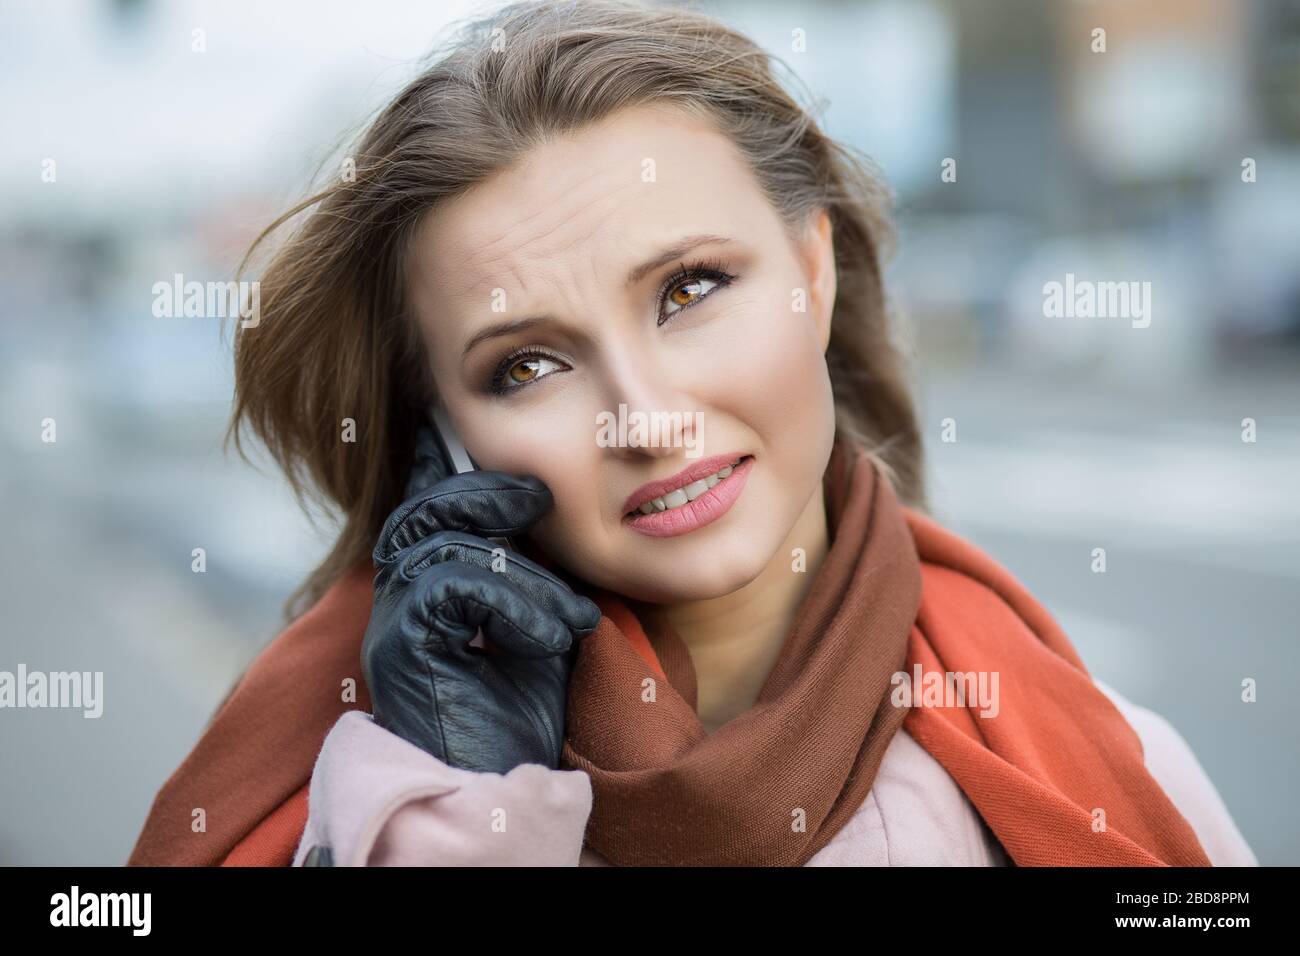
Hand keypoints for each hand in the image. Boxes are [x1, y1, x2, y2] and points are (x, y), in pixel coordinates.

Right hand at [360, 430, 600, 773]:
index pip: (427, 507)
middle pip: (426, 508)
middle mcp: (404, 596)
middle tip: (537, 498)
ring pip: (448, 541)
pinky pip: (454, 584)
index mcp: (433, 586)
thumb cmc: (523, 713)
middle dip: (484, 491)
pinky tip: (547, 636)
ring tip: (569, 618)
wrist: (499, 788)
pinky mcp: (402, 644)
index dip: (435, 462)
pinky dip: (512, 602)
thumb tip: (552, 514)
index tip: (445, 422)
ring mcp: (396, 618)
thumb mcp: (540, 626)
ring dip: (525, 575)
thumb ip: (532, 575)